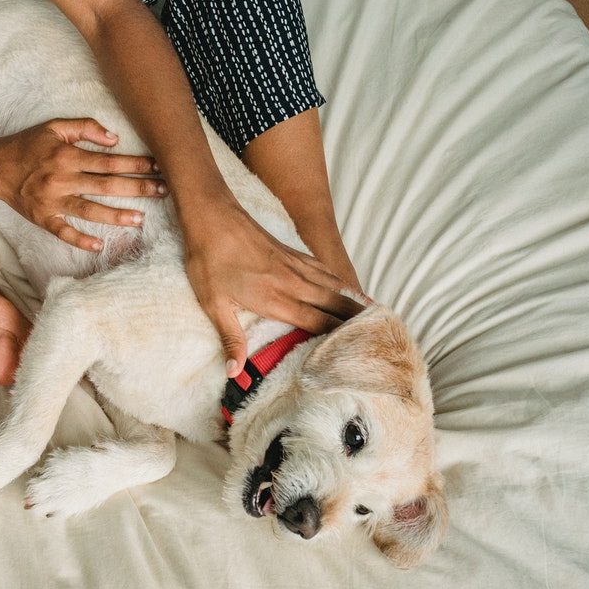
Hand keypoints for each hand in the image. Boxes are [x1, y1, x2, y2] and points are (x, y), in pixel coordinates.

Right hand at [0, 118, 164, 250]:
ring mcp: (52, 201)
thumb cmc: (28, 145)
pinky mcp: (43, 218)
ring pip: (89, 210)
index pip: (109, 161)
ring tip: (140, 219)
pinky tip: (99, 245)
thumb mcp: (54, 127)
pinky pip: (63, 232)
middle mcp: (62, 178)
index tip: (158, 167)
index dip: (135, 164)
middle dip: (137, 188)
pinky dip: (80, 240)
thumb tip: (114, 139)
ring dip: (116, 215)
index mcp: (67, 155)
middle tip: (162, 191)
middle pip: (106, 185)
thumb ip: (85, 128)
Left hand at [182, 197, 364, 376]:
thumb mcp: (213, 304)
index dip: (338, 337)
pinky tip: (345, 286)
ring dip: (353, 301)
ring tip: (374, 315)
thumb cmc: (208, 260)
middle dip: (357, 321)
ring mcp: (294, 264)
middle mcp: (292, 282)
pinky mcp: (291, 251)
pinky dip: (339, 280)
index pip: (317, 322)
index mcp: (275, 299)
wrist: (211, 216)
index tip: (357, 351)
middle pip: (335, 304)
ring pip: (333, 285)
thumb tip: (234, 372)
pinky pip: (323, 269)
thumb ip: (230, 339)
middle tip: (380, 336)